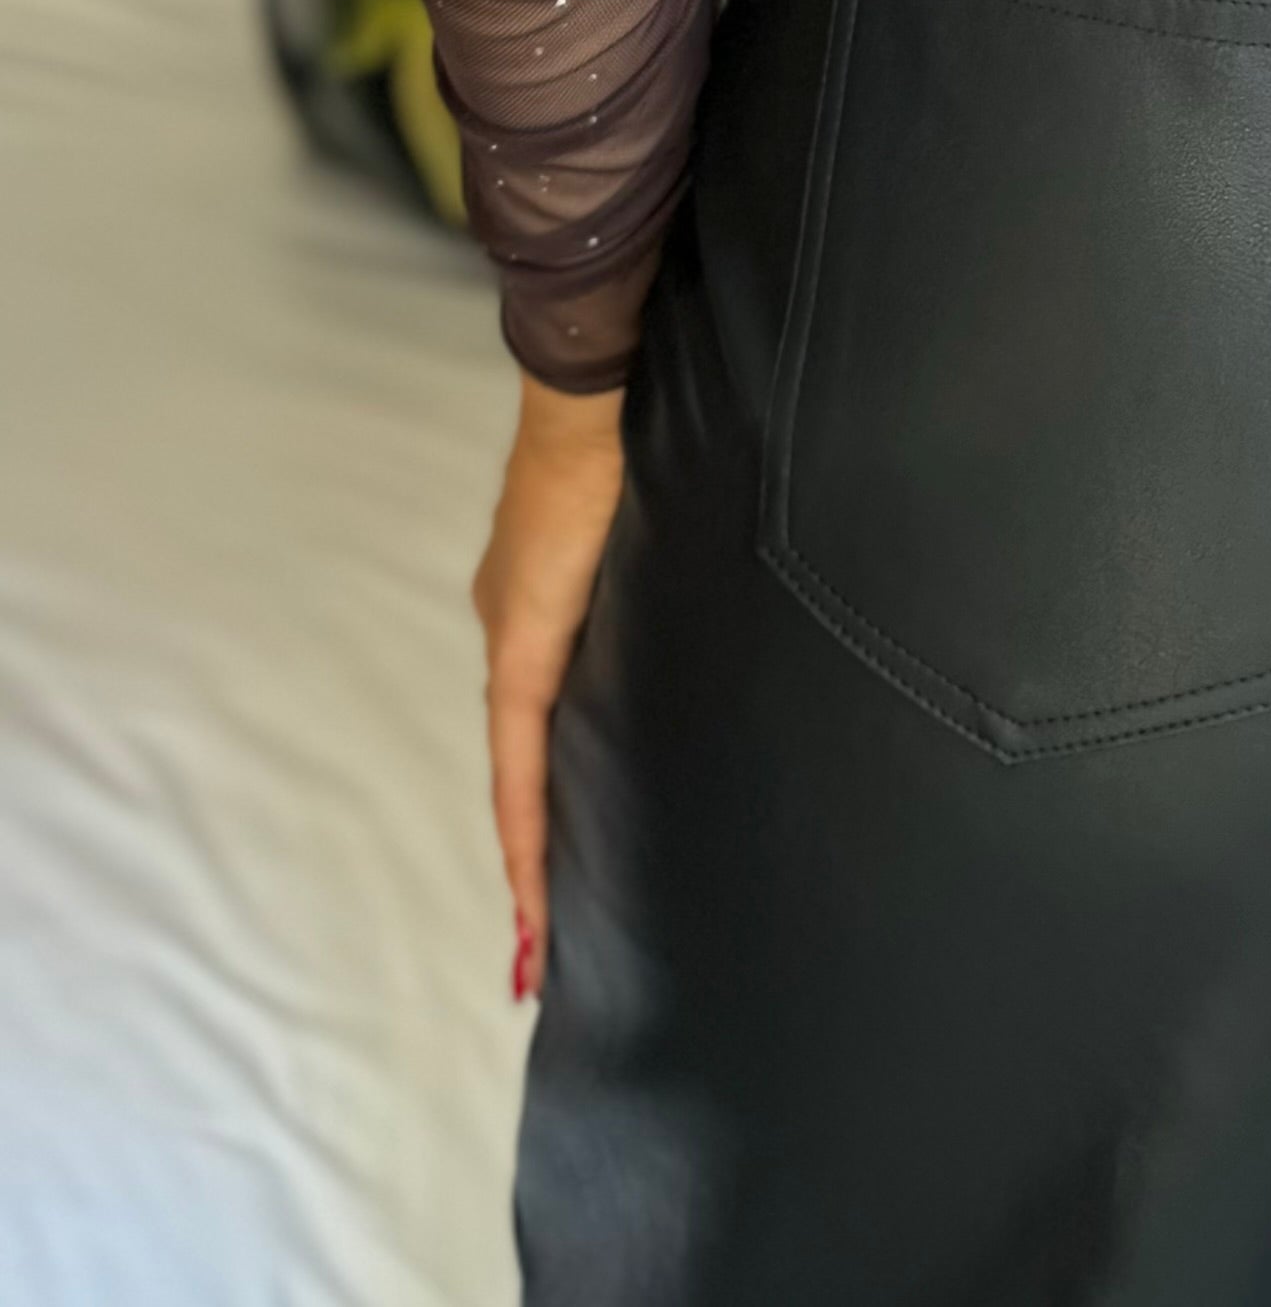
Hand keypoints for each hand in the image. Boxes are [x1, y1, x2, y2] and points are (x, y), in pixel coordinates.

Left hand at [474, 374, 627, 1000]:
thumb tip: (690, 612)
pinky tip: (530, 885)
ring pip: (522, 766)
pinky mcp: (522, 651)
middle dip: (536, 845)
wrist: (588, 406)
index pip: (539, 718)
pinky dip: (526, 824)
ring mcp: (512, 641)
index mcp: (538, 604)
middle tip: (544, 931)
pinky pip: (520, 760)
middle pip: (528, 754)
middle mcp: (512, 627)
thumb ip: (642, 583)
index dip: (543, 798)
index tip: (549, 878)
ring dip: (531, 847)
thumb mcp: (643, 534)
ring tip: (537, 928)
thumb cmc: (630, 451)